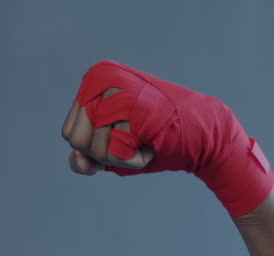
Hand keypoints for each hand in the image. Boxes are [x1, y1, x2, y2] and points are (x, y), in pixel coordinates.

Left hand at [59, 60, 273, 215]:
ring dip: (119, 157)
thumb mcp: (113, 153)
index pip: (69, 133)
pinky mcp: (129, 103)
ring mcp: (114, 88)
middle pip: (76, 140)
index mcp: (93, 81)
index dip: (94, 149)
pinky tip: (150, 143)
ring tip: (143, 139)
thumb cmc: (157, 142)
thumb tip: (78, 159)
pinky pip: (111, 151)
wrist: (203, 136)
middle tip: (135, 139)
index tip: (124, 136)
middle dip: (105, 154)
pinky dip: (130, 159)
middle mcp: (100, 78)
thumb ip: (88, 157)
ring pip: (91, 146)